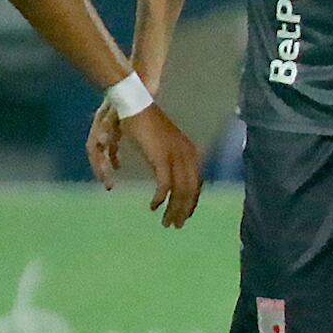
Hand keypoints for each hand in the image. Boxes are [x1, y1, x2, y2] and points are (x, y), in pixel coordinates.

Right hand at [87, 101, 202, 227]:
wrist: (136, 107)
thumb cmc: (144, 125)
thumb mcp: (161, 145)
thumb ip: (166, 161)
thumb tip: (166, 175)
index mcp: (189, 152)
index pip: (196, 183)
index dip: (192, 201)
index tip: (185, 215)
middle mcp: (187, 154)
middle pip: (191, 189)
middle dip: (184, 210)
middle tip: (176, 226)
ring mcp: (176, 155)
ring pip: (181, 190)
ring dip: (173, 209)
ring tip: (166, 223)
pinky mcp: (162, 157)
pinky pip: (166, 184)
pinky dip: (161, 198)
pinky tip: (153, 206)